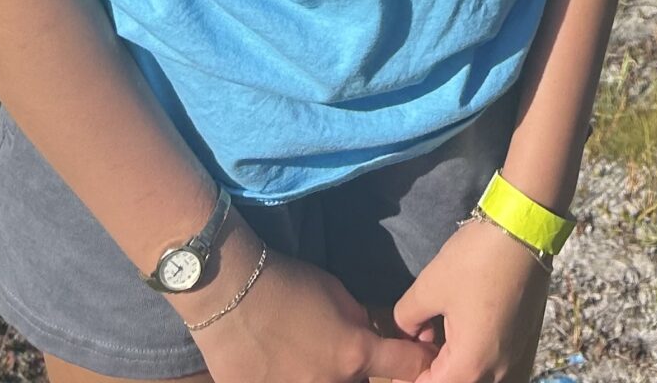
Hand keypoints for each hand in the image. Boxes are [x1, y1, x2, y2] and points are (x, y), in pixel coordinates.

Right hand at [196, 243, 436, 382]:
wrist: (231, 294)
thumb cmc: (287, 284)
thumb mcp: (334, 291)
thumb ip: (357, 321)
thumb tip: (368, 338)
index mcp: (353, 354)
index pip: (406, 366)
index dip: (421, 362)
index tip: (424, 360)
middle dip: (358, 374)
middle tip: (340, 354)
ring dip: (326, 377)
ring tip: (306, 357)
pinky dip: (289, 379)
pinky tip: (280, 366)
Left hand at [393, 213, 552, 382]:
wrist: (524, 228)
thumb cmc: (476, 259)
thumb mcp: (429, 286)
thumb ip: (406, 318)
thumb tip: (406, 330)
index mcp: (471, 365)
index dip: (408, 374)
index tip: (401, 350)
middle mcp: (496, 369)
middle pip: (455, 382)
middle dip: (432, 367)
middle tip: (418, 335)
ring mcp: (513, 355)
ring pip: (474, 372)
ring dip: (452, 359)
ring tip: (437, 327)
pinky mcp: (521, 338)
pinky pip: (491, 359)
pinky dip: (472, 350)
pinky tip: (459, 321)